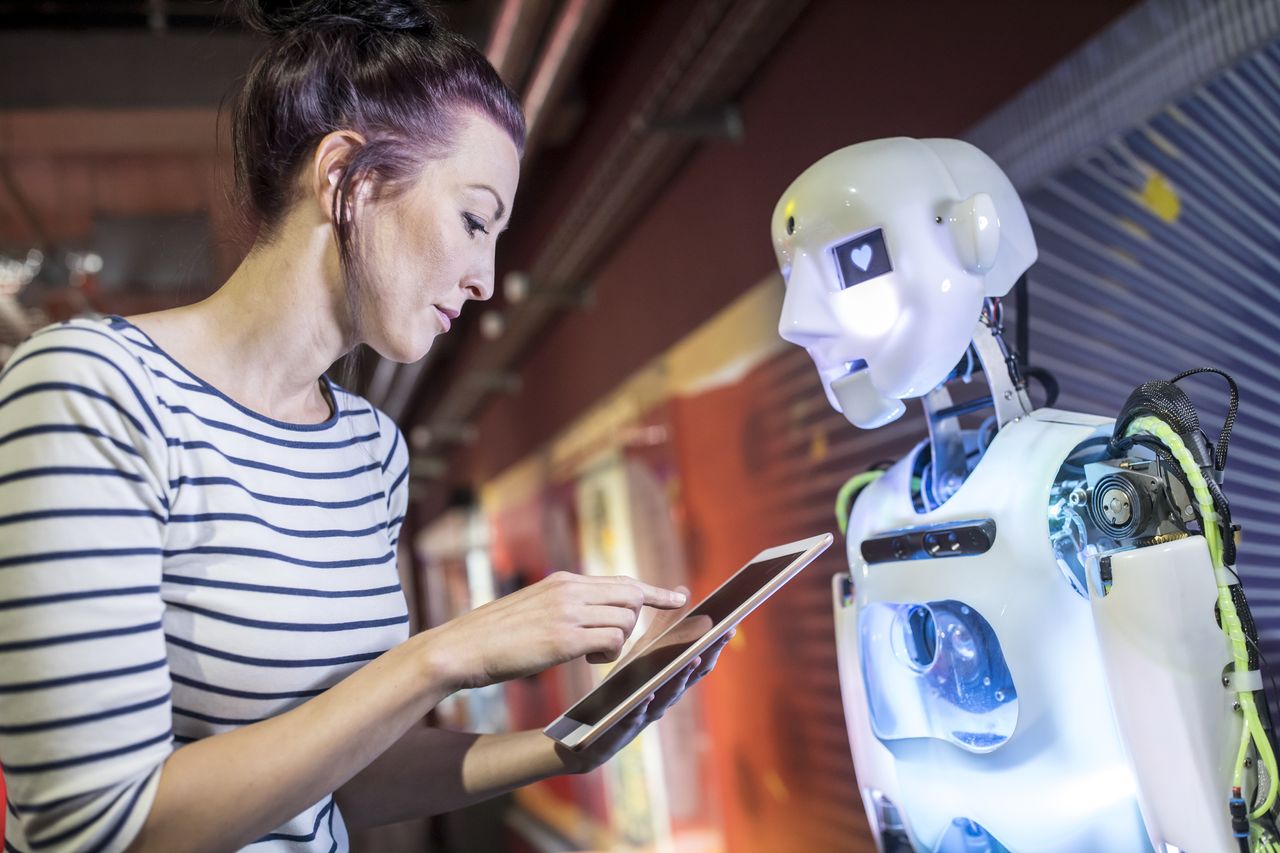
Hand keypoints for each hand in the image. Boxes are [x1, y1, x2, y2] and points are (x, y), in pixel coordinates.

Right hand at [424, 571, 687, 690]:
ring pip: (625, 620)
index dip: (654, 591)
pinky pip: (611, 641)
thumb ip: (566, 607)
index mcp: (564, 581)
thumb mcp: (535, 609)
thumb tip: (594, 618)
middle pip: (632, 597)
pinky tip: (586, 660)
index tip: (678, 595)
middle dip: (635, 621)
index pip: (621, 580)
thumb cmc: (494, 637)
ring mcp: (567, 612)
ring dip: (617, 643)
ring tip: (588, 654)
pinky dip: (608, 655)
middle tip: (616, 643)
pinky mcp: (563, 638)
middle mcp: (570, 590)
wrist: (460, 648)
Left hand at [556, 625, 735, 774]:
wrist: (588, 734)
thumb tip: (683, 592)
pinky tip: (647, 695)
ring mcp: (645, 715)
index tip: (729, 626)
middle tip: (718, 638)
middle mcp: (663, 698)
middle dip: (705, 657)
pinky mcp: (622, 729)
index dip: (713, 646)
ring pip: (668, 698)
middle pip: (689, 678)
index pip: (696, 662)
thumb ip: (663, 628)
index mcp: (667, 681)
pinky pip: (635, 717)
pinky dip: (643, 706)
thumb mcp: (641, 655)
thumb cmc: (621, 690)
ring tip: (690, 659)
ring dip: (680, 679)